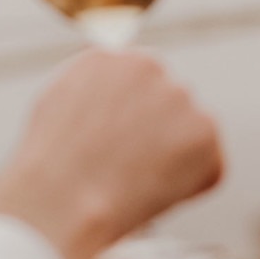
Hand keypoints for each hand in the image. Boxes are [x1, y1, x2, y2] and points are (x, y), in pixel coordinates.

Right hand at [0, 51, 224, 258]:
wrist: (63, 200)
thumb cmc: (50, 169)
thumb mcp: (55, 108)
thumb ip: (91, 91)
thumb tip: (110, 92)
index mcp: (109, 58)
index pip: (139, 89)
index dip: (131, 129)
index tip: (117, 154)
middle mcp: (149, 65)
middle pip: (167, 109)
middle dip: (157, 140)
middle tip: (128, 174)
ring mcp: (180, 96)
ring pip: (189, 136)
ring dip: (174, 162)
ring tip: (134, 186)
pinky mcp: (205, 130)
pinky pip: (209, 167)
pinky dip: (191, 188)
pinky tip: (153, 195)